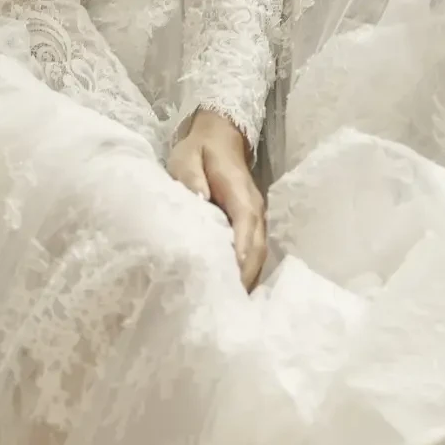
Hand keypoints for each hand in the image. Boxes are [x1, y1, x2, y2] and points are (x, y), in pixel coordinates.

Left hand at [167, 111, 265, 290]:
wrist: (219, 136)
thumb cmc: (199, 150)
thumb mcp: (186, 157)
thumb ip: (190, 177)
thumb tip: (199, 200)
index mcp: (239, 192)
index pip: (245, 224)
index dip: (242, 251)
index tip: (234, 276)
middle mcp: (254, 209)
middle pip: (256, 247)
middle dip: (246, 277)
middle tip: (228, 307)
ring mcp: (255, 219)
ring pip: (258, 254)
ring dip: (248, 279)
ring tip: (231, 308)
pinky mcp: (250, 226)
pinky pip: (253, 252)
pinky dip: (247, 272)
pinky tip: (233, 292)